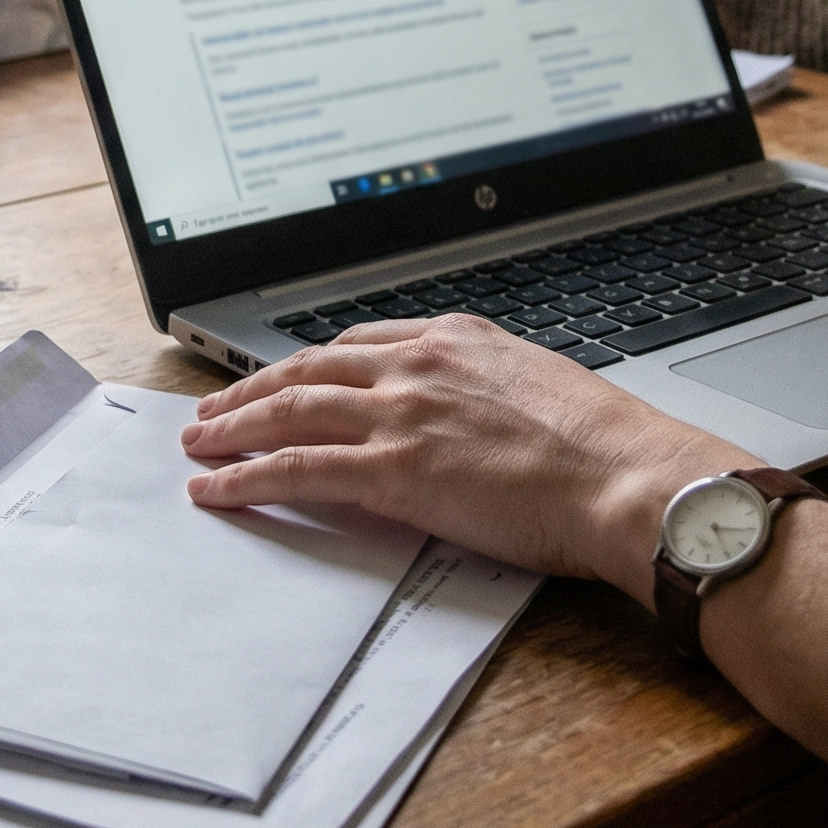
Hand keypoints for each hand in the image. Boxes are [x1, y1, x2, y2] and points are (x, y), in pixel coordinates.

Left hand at [180, 316, 753, 600]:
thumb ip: (482, 390)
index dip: (308, 364)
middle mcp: (417, 365)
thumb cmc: (605, 446)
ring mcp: (401, 414)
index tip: (281, 377)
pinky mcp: (392, 471)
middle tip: (214, 407)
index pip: (356, 343)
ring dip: (233, 426)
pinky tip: (217, 488)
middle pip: (309, 368)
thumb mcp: (536, 386)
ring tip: (199, 442)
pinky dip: (247, 477)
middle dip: (252, 388)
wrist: (629, 478)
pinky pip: (296, 469)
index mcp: (454, 339)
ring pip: (290, 410)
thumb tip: (466, 418)